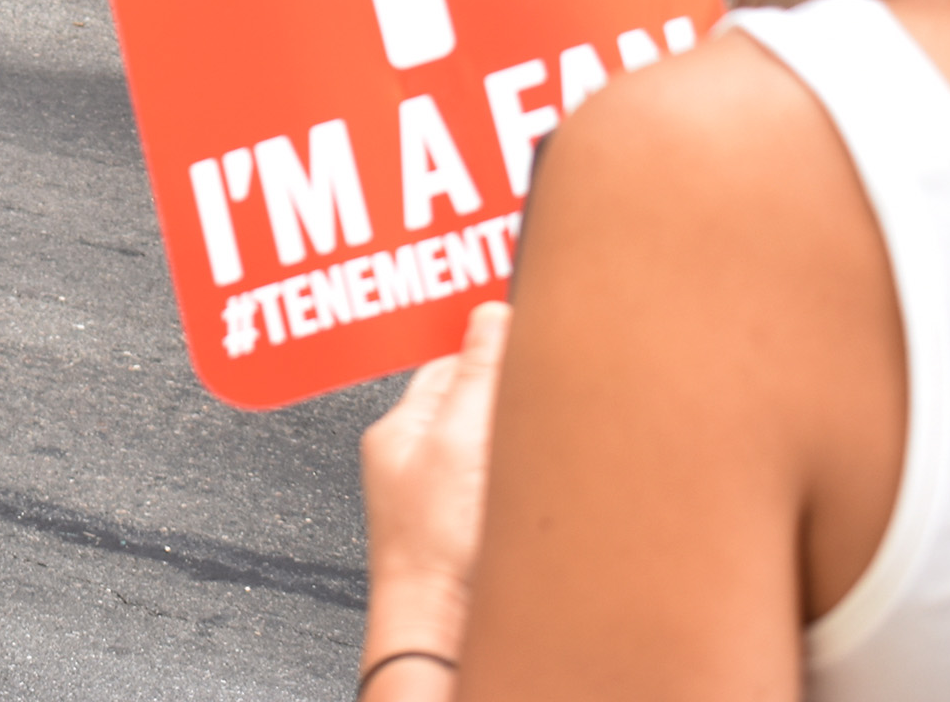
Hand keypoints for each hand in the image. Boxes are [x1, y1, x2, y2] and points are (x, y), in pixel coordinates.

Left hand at [360, 300, 510, 675]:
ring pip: (497, 444)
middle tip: (548, 390)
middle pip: (478, 402)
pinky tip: (545, 486)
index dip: (494, 347)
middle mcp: (419, 462)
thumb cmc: (432, 551)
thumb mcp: (457, 439)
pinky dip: (531, 478)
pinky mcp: (477, 532)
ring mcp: (447, 500)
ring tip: (543, 441)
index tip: (531, 336)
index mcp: (400, 430)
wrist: (446, 634)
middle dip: (513, 395)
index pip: (452, 363)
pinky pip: (511, 484)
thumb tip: (491, 315)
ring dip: (523, 438)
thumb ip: (478, 374)